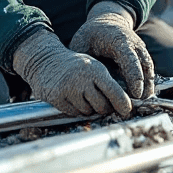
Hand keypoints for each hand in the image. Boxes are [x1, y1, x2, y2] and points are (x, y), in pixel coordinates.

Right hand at [12, 27, 132, 117]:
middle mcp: (83, 79)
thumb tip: (123, 104)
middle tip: (101, 104)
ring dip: (88, 109)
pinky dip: (75, 110)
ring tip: (82, 96)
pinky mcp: (57, 98)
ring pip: (88, 111)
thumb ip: (106, 83)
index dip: (123, 104)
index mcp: (96, 70)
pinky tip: (71, 98)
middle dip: (104, 108)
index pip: (115, 92)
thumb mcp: (92, 67)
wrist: (45, 60)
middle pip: (102, 106)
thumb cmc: (74, 66)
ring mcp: (69, 89)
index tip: (127, 111)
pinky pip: (73, 113)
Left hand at [69, 1, 154, 99]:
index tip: (135, 94)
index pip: (130, 60)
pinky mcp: (142, 54)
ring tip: (143, 102)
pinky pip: (148, 69)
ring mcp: (140, 49)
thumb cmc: (91, 35)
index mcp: (119, 41)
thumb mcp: (82, 44)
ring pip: (149, 68)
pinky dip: (148, 82)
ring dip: (148, 85)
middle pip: (144, 65)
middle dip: (144, 85)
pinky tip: (143, 96)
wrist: (107, 20)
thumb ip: (83, 63)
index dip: (134, 78)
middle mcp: (133, 44)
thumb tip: (82, 84)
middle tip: (139, 104)